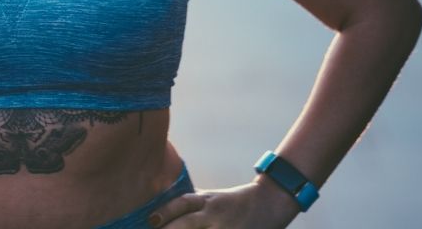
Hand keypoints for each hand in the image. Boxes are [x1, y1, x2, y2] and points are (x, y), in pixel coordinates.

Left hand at [147, 179, 300, 228]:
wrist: (270, 202)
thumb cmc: (234, 202)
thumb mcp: (212, 198)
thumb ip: (191, 204)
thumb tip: (161, 212)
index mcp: (207, 201)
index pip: (182, 203)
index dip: (166, 211)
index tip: (151, 220)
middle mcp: (214, 214)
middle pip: (187, 223)